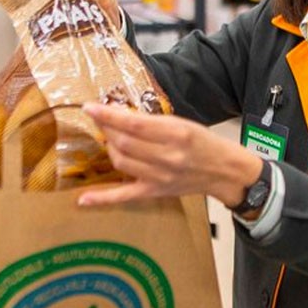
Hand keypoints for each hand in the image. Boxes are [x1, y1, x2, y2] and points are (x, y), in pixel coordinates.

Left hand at [78, 103, 261, 207]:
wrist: (223, 171)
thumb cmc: (202, 143)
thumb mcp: (182, 123)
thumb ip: (152, 122)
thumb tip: (120, 117)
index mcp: (176, 133)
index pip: (133, 124)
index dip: (108, 115)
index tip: (90, 107)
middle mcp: (167, 156)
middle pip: (123, 142)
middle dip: (107, 129)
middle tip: (102, 121)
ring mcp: (159, 177)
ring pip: (121, 161)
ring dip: (108, 148)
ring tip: (107, 139)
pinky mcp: (155, 192)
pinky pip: (124, 196)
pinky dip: (103, 199)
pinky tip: (83, 199)